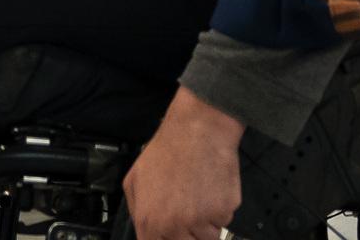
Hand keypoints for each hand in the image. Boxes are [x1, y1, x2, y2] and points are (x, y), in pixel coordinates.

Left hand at [123, 87, 244, 239]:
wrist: (198, 130)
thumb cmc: (168, 151)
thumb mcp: (135, 180)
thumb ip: (138, 212)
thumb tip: (146, 232)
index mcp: (150, 222)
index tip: (174, 232)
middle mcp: (175, 227)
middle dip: (189, 234)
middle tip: (188, 212)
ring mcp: (200, 222)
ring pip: (207, 238)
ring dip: (205, 224)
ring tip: (198, 195)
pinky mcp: (223, 213)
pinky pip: (223, 222)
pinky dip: (219, 211)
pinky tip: (210, 188)